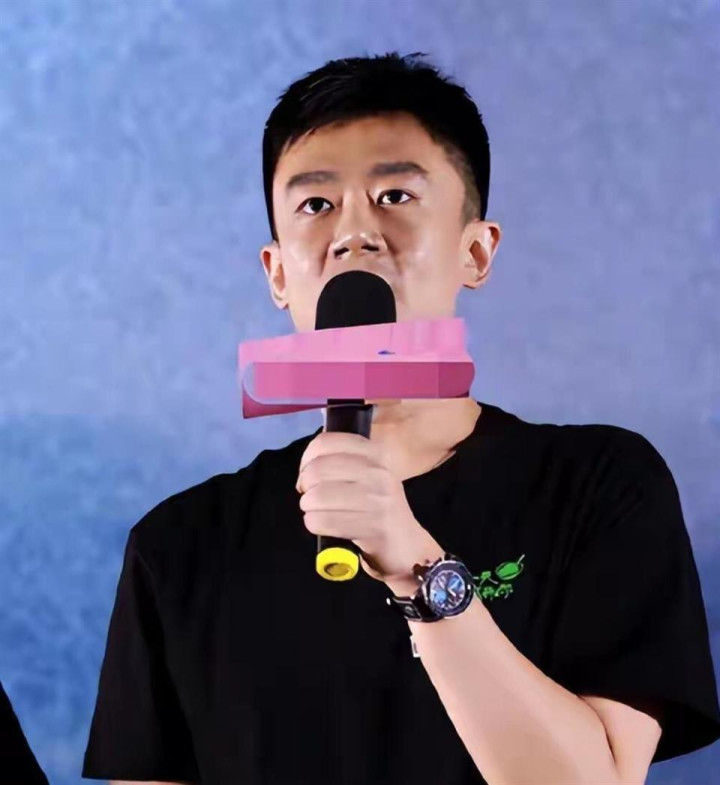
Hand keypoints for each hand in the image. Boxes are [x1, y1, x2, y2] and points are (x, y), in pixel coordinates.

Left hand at [296, 430, 443, 586]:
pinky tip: (321, 525)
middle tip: (310, 497)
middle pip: (317, 469)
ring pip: (318, 496)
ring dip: (308, 507)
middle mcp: (379, 471)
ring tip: (316, 511)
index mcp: (375, 452)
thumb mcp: (366, 474)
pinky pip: (324, 520)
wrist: (407, 544)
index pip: (325, 442)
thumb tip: (306, 464)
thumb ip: (340, 460)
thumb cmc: (378, 507)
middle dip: (305, 486)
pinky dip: (314, 524)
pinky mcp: (373, 527)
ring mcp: (378, 499)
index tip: (308, 473)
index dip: (307, 458)